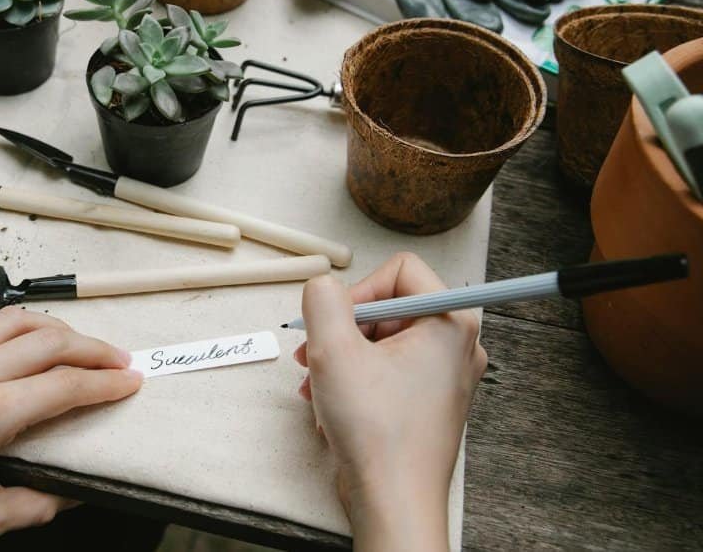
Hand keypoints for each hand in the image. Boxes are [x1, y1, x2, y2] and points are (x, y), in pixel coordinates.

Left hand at [0, 307, 141, 550]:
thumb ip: (40, 503)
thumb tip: (79, 490)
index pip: (66, 386)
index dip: (106, 383)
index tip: (132, 383)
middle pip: (50, 341)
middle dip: (94, 348)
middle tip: (120, 361)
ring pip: (17, 320)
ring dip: (58, 328)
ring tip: (82, 345)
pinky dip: (15, 326)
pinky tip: (28, 341)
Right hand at [295, 253, 486, 551]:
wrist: (394, 500)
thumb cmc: (378, 433)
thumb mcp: (333, 350)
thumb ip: (323, 301)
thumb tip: (322, 285)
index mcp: (449, 322)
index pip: (401, 270)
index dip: (359, 290)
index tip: (336, 322)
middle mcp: (457, 346)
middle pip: (390, 307)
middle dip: (344, 329)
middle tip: (314, 353)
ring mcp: (445, 376)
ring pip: (384, 342)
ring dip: (342, 357)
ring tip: (317, 383)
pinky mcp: (429, 402)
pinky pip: (388, 372)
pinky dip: (356, 380)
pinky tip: (331, 403)